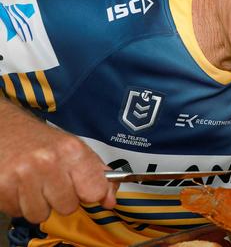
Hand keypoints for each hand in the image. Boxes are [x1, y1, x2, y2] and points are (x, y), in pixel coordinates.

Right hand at [0, 120, 116, 222]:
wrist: (7, 128)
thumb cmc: (41, 140)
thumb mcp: (75, 149)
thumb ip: (97, 174)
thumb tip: (109, 199)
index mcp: (72, 151)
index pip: (95, 191)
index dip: (90, 194)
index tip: (84, 188)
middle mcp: (48, 162)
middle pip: (68, 207)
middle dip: (61, 199)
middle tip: (52, 182)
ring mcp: (23, 174)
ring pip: (41, 214)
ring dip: (38, 204)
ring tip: (34, 183)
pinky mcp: (2, 185)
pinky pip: (17, 212)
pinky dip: (18, 203)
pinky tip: (19, 185)